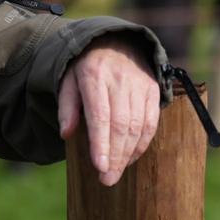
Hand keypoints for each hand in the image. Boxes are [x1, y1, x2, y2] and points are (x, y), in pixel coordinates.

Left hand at [58, 34, 159, 185]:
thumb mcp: (67, 80)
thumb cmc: (85, 67)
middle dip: (114, 155)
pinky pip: (151, 121)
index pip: (99, 115)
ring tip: (116, 172)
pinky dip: (143, 143)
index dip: (100, 143)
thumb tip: (66, 134)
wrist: (114, 41)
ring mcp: (139, 84)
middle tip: (107, 179)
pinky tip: (131, 157)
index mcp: (93, 75)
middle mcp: (119, 79)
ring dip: (128, 153)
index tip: (99, 167)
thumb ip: (67, 106)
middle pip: (121, 125)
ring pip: (138, 126)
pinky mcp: (153, 89)